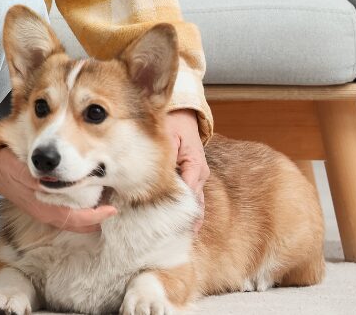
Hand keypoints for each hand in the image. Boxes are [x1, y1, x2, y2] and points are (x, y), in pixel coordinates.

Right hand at [0, 146, 116, 233]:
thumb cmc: (7, 165)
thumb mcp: (27, 170)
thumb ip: (47, 178)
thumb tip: (67, 180)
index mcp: (45, 208)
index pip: (79, 220)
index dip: (98, 217)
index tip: (112, 209)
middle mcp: (46, 213)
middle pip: (78, 225)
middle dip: (95, 219)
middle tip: (111, 207)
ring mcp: (42, 211)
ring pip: (71, 221)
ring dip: (87, 216)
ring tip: (100, 205)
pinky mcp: (39, 205)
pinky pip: (64, 214)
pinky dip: (77, 211)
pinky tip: (81, 199)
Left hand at [167, 108, 208, 233]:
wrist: (182, 115)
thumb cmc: (174, 123)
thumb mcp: (168, 137)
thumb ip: (165, 157)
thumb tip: (155, 176)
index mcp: (196, 165)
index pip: (189, 194)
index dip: (178, 210)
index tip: (166, 225)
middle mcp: (200, 174)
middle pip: (194, 204)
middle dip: (183, 221)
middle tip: (168, 240)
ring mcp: (198, 177)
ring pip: (194, 204)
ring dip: (185, 219)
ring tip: (173, 239)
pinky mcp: (192, 178)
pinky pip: (190, 197)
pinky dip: (184, 211)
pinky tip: (178, 227)